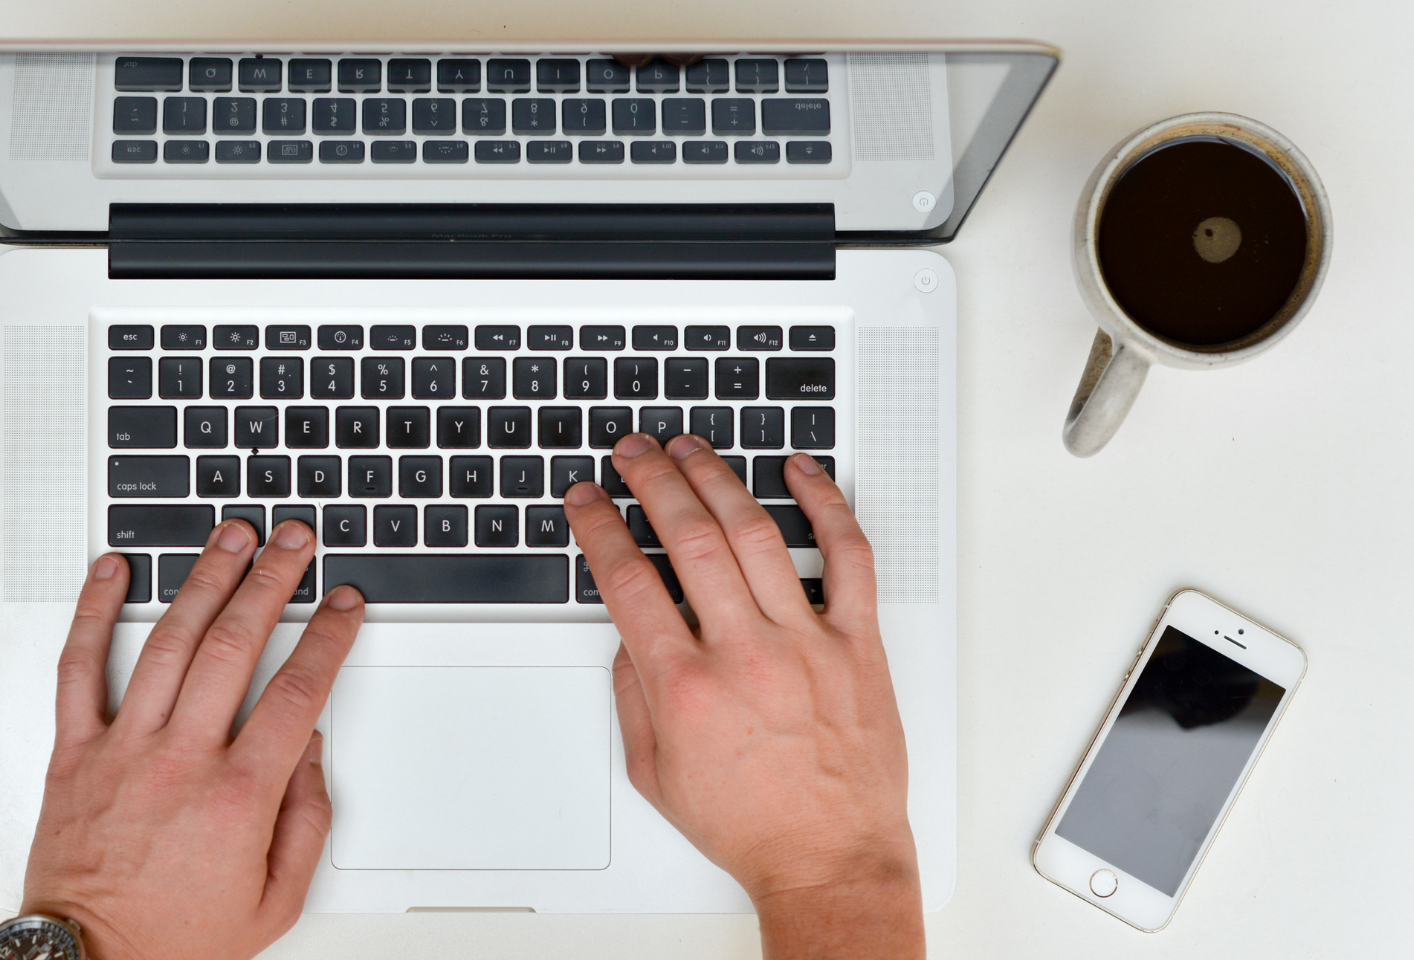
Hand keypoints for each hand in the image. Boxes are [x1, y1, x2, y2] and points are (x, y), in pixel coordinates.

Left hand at [21, 520, 364, 959]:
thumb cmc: (175, 938)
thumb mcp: (274, 901)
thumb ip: (306, 822)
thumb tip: (310, 752)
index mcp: (237, 796)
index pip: (296, 692)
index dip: (328, 638)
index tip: (343, 606)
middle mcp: (180, 760)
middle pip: (235, 646)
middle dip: (272, 582)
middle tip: (294, 543)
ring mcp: (122, 748)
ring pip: (168, 642)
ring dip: (203, 579)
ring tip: (229, 537)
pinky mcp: (73, 751)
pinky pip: (78, 667)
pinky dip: (92, 611)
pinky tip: (113, 570)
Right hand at [564, 434, 922, 959]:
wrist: (830, 858)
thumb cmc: (750, 824)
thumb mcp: (654, 772)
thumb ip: (633, 695)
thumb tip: (629, 634)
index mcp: (686, 686)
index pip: (628, 579)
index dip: (599, 527)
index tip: (588, 501)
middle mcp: (745, 654)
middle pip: (688, 537)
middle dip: (650, 481)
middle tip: (633, 453)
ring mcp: (807, 642)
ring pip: (756, 533)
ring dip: (716, 478)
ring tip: (691, 449)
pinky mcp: (858, 643)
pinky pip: (849, 556)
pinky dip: (826, 505)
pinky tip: (800, 472)